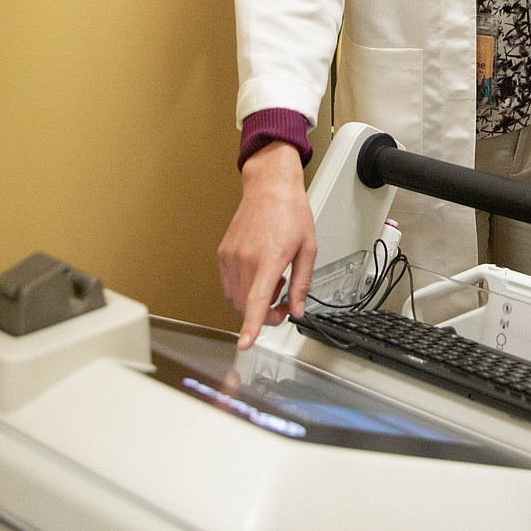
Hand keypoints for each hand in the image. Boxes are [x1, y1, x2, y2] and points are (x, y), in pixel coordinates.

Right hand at [217, 142, 316, 349]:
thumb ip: (302, 284)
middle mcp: (246, 258)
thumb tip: (298, 310)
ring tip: (272, 280)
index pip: (257, 299)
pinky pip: (229, 285)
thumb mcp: (308, 249)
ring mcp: (230, 256)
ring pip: (236, 298)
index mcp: (270, 257)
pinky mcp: (222, 254)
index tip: (245, 343)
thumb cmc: (290, 212)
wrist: (270, 187)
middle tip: (283, 303)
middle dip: (265, 314)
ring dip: (253, 301)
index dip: (252, 325)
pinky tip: (258, 273)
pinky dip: (243, 289)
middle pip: (247, 306)